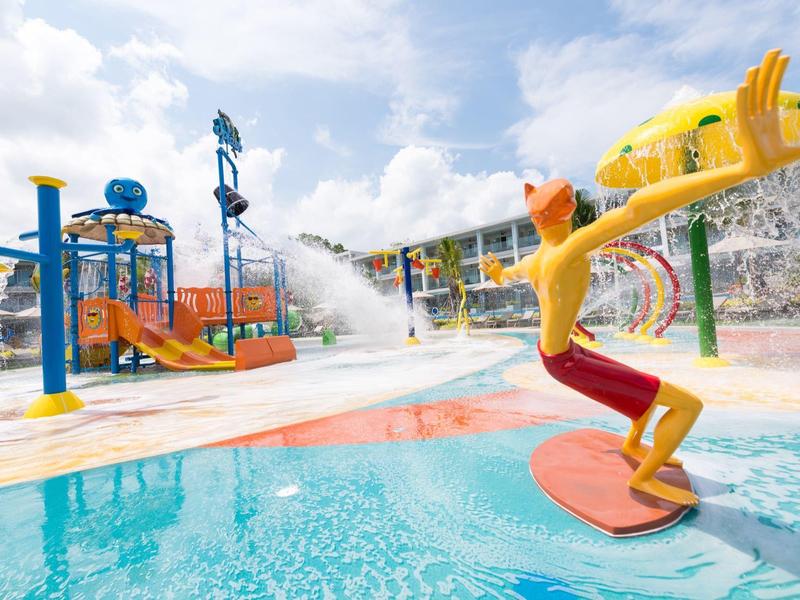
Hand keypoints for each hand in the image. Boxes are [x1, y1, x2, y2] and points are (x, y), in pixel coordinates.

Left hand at [479, 252, 502, 284]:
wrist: (501, 280)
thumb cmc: (502, 274)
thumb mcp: (500, 268)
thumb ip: (496, 264)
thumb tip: (494, 261)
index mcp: (498, 264)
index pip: (494, 258)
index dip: (491, 255)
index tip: (488, 252)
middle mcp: (494, 267)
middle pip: (488, 261)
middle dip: (484, 258)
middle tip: (481, 256)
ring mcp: (491, 270)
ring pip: (485, 265)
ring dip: (482, 262)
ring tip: (479, 260)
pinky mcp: (489, 274)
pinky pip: (484, 270)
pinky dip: (481, 268)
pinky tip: (479, 267)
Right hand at [736, 49, 799, 177]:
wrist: (763, 170)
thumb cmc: (778, 159)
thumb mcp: (799, 146)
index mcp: (770, 115)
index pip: (773, 88)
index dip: (779, 72)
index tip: (786, 56)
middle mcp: (759, 114)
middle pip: (763, 86)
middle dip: (769, 67)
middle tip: (775, 48)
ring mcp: (751, 120)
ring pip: (752, 95)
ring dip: (754, 79)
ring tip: (758, 64)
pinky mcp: (745, 128)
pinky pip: (743, 109)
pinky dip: (743, 97)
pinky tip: (745, 84)